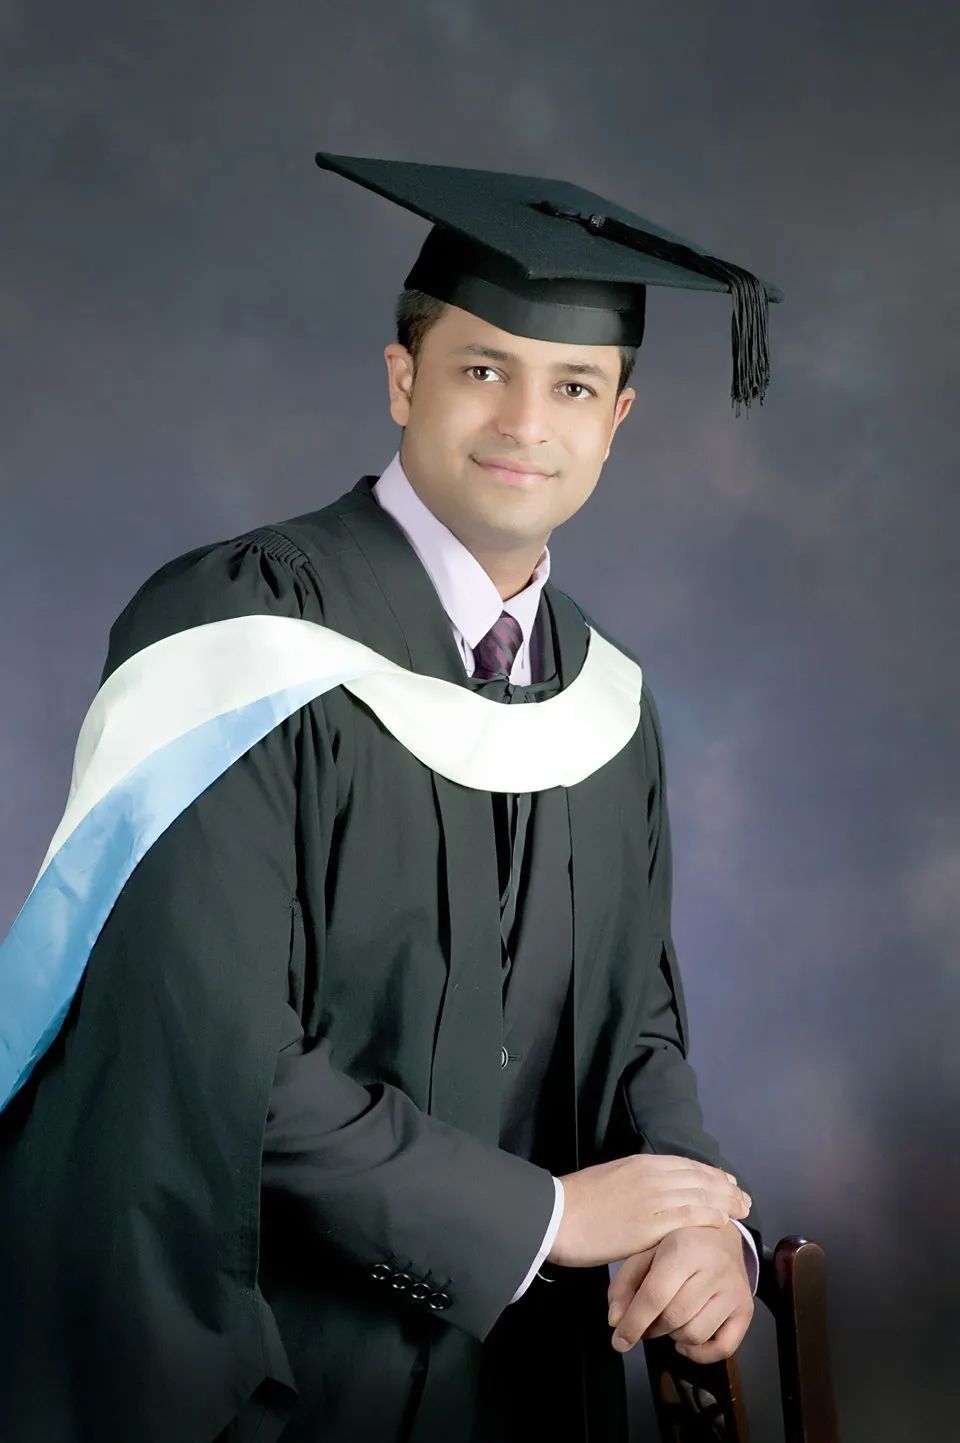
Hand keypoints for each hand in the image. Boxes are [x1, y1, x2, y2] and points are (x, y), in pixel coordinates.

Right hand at [549, 1155, 750, 1268]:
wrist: (557, 1215)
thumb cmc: (577, 1201)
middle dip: (724, 1187)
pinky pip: (689, 1215)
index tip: (726, 1180)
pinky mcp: (651, 1223)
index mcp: (641, 1163)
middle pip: (699, 1177)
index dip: (710, 1173)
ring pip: (700, 1194)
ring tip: (742, 1209)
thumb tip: (650, 1191)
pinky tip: (723, 1221)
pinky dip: (710, 1215)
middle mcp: (652, 1176)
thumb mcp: (610, 1179)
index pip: (686, 1164)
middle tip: (743, 1196)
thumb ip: (634, 1182)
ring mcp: (654, 1198)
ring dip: (725, 1201)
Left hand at [606, 1224, 753, 1363]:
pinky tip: (686, 1340)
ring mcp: (734, 1291)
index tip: (619, 1340)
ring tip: (669, 1319)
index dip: (634, 1322)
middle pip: (674, 1318)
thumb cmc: (679, 1242)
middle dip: (652, 1328)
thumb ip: (625, 1283)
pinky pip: (723, 1348)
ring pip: (695, 1334)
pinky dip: (700, 1353)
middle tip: (645, 1321)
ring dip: (674, 1336)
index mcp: (685, 1248)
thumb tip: (616, 1321)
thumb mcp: (646, 1250)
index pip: (656, 1295)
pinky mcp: (745, 1310)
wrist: (721, 1233)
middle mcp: (714, 1269)